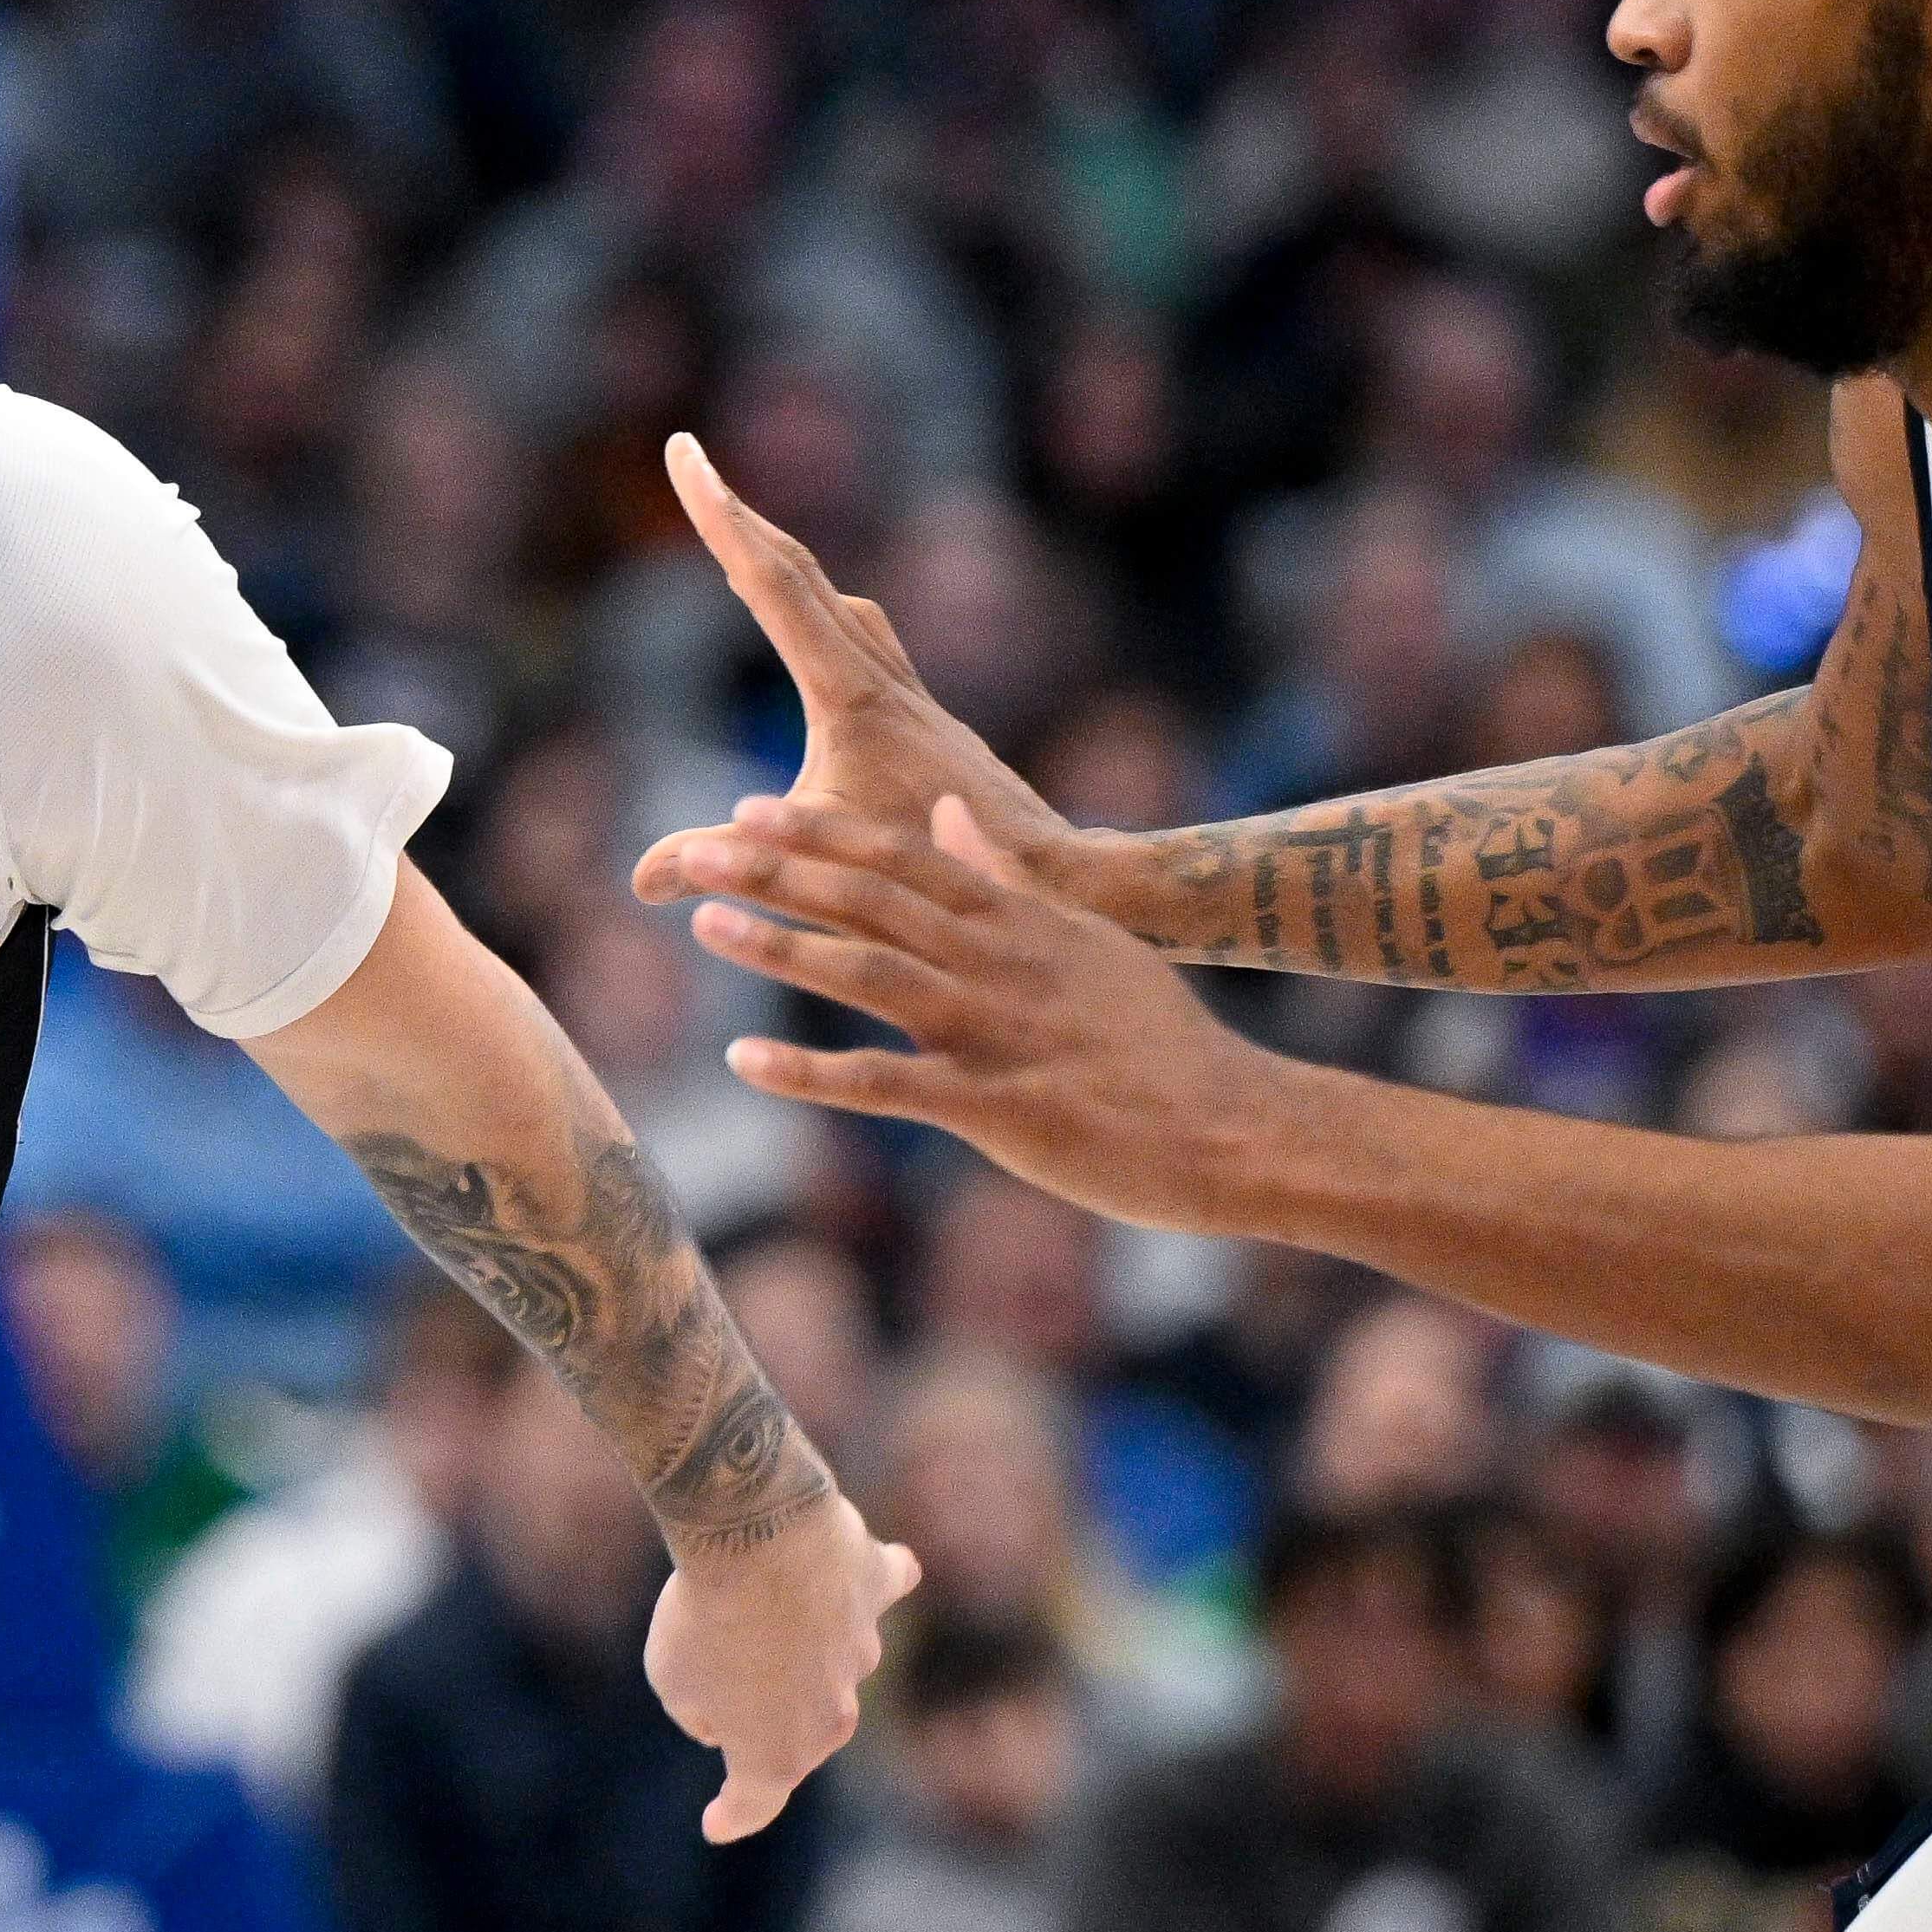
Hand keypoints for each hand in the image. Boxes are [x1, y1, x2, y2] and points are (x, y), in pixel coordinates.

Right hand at [628, 434, 1067, 907]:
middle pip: (799, 572)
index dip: (719, 517)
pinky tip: (815, 631)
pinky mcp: (917, 718)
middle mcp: (879, 678)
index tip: (684, 453)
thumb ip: (727, 867)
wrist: (1044, 876)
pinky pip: (855, 632)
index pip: (771, 582)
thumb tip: (639, 882)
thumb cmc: (936, 875)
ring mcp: (904, 694)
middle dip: (738, 517)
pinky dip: (816, 607)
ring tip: (740, 538)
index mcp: (849, 695)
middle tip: (691, 464)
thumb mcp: (816, 873)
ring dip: (781, 559)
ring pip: (834, 598)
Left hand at [645, 1485, 916, 1839]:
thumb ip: (702, 1709)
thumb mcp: (672, 1679)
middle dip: (760, 1708)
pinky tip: (865, 1567)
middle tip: (713, 1660)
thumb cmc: (703, 1617)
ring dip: (796, 1635)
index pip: (756, 1800)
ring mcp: (863, 1649)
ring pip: (830, 1653)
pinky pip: (881, 1584)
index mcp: (778, 1753)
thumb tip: (730, 1708)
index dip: (734, 1815)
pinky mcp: (878, 1586)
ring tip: (751, 1593)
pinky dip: (867, 1578)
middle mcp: (834, 1713)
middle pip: (796, 1725)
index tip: (714, 1824)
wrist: (757, 1539)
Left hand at [662, 794, 1293, 1237]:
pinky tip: (744, 1059)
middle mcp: (1000, 963)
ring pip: (871, 974)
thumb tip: (951, 804)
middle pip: (873, 899)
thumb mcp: (1085, 939)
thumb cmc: (1157, 1043)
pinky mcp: (995, 1106)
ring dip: (781, 948)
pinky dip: (810, 1072)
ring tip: (703, 924)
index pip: (904, 857)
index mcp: (1019, 922)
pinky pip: (885, 1085)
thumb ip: (1009, 874)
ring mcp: (996, 1032)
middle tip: (696, 846)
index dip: (822, 831)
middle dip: (779, 870)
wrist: (1234, 1127)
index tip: (750, 808)